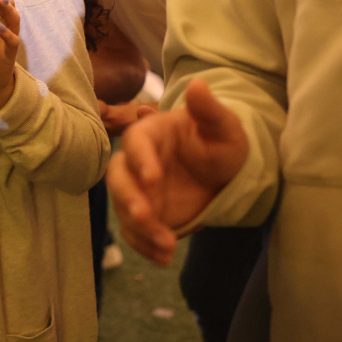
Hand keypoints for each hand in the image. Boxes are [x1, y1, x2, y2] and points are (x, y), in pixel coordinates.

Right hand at [107, 80, 247, 265]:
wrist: (224, 175)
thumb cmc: (219, 143)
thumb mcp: (223, 127)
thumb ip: (209, 110)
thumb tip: (199, 83)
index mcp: (149, 134)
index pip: (135, 143)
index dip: (141, 161)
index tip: (154, 180)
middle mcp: (136, 163)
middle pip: (117, 177)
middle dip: (128, 198)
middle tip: (146, 217)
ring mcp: (137, 191)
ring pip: (123, 209)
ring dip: (139, 228)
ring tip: (167, 245)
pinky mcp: (144, 215)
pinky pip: (134, 232)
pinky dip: (145, 246)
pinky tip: (165, 257)